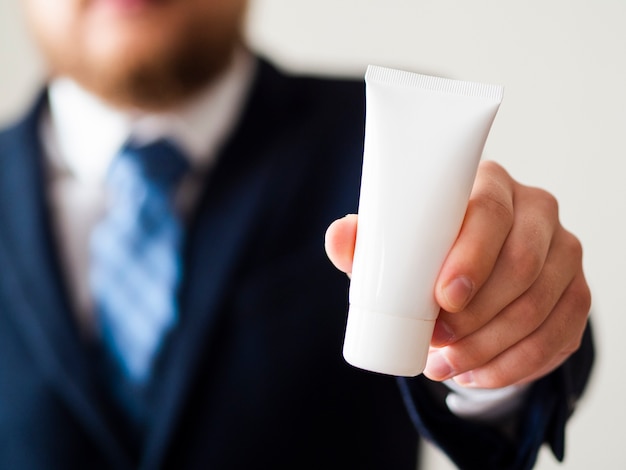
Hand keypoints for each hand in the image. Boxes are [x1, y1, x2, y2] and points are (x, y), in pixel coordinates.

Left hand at [325, 160, 590, 388]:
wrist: (473, 274)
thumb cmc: (429, 251)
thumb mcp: (394, 243)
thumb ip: (365, 240)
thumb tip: (340, 237)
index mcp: (491, 185)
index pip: (491, 210)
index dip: (472, 256)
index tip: (443, 298)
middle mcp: (536, 211)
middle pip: (523, 263)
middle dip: (477, 313)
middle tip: (437, 340)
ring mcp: (563, 253)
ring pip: (540, 306)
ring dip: (491, 346)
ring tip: (447, 364)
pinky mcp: (576, 293)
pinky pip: (560, 337)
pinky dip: (516, 365)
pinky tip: (479, 375)